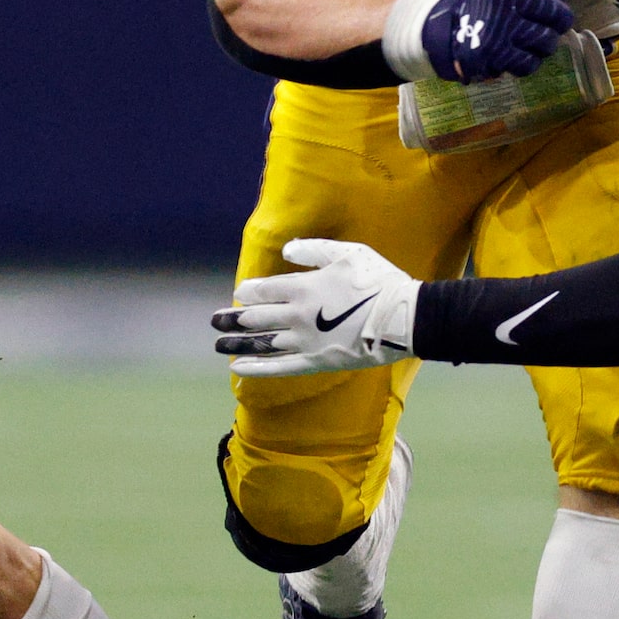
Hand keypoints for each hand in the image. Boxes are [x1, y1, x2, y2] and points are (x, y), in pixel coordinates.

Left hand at [211, 238, 417, 376]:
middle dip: (232, 318)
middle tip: (215, 320)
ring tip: (219, 343)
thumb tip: (286, 249)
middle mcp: (298, 316)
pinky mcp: (317, 362)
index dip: (247, 292)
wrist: (404, 318)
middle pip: (256, 318)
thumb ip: (314, 250)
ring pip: (263, 343)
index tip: (239, 294)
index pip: (263, 290)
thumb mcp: (350, 253)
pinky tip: (240, 368)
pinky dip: (258, 368)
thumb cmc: (380, 281)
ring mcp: (306, 341)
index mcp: (304, 287)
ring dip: (237, 343)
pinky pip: (280, 367)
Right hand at [420, 0, 582, 82]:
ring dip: (541, 47)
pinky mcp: (495, 52)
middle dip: (554, 26)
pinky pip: (531, 63)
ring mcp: (499, 24)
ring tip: (522, 41)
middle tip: (535, 26)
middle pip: (559, 15)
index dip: (553, 0)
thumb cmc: (496, 6)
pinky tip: (512, 55)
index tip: (534, 4)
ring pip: (548, 41)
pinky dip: (525, 64)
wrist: (454, 34)